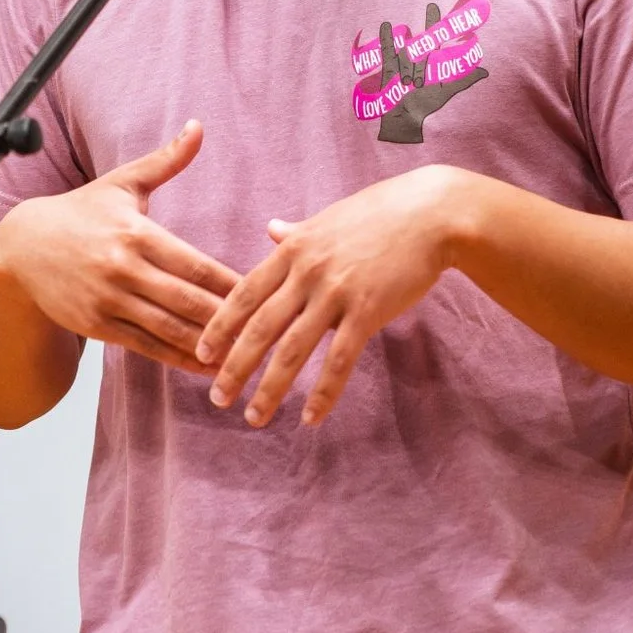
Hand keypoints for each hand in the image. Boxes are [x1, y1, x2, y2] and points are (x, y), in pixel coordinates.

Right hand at [0, 121, 239, 372]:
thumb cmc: (79, 212)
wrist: (21, 248)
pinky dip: (177, 358)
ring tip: (242, 356)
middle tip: (264, 331)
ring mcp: (109, 301)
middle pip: (187, 301)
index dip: (232, 283)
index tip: (263, 292)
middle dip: (227, 320)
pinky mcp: (97, 326)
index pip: (195, 264)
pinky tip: (204, 366)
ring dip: (207, 345)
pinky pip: (145, 346)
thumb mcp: (122, 183)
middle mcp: (124, 269)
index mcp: (137, 233)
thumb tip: (198, 127)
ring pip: (169, 330)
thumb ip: (166, 161)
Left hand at [196, 164, 461, 426]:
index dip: (220, 326)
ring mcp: (337, 292)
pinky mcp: (368, 311)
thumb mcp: (328, 218)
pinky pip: (339, 360)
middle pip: (260, 327)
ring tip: (253, 417)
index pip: (244, 294)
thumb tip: (272, 229)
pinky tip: (311, 419)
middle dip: (234, 366)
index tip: (200, 353)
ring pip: (293, 350)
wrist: (431, 214)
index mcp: (293, 249)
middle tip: (216, 397)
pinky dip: (323, 393)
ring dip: (270, 389)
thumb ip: (296, 232)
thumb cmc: (380, 213)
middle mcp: (307, 272)